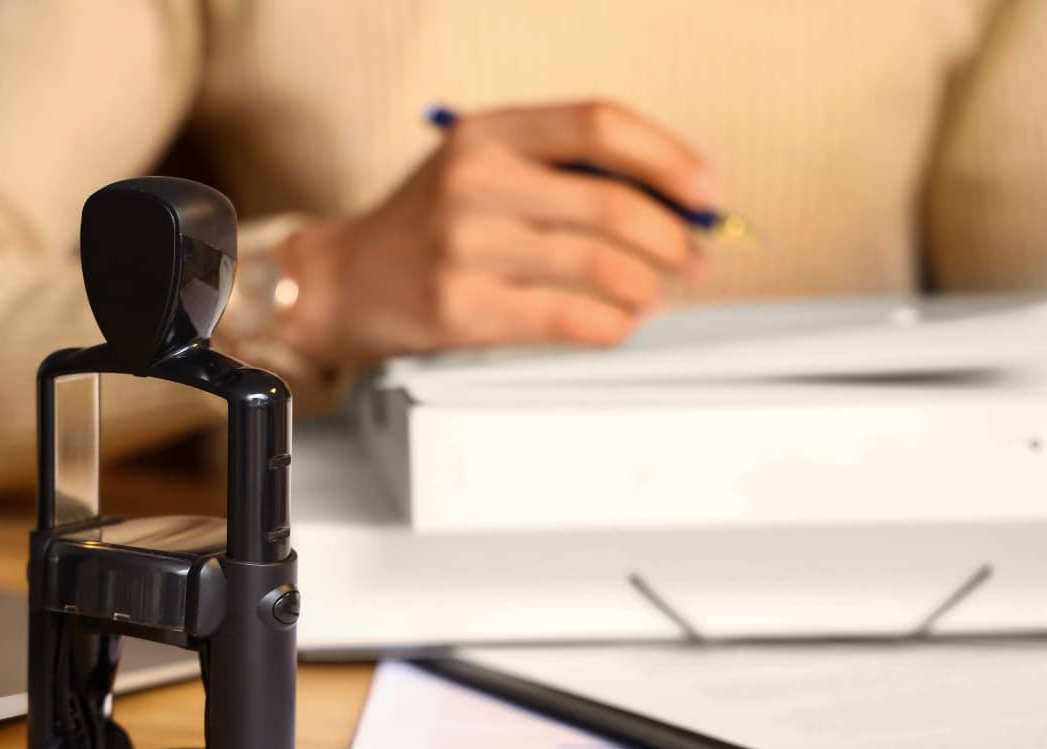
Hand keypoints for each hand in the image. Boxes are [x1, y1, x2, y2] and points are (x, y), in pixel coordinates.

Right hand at [274, 101, 714, 366]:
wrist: (342, 282)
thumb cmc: (424, 225)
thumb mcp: (481, 167)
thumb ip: (560, 170)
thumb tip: (671, 201)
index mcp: (489, 132)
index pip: (601, 124)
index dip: (669, 157)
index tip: (705, 192)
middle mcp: (476, 182)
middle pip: (613, 202)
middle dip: (673, 237)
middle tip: (694, 256)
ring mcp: (467, 247)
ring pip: (601, 266)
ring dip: (650, 287)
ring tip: (658, 294)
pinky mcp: (465, 309)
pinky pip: (571, 319)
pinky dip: (614, 325)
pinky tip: (620, 322)